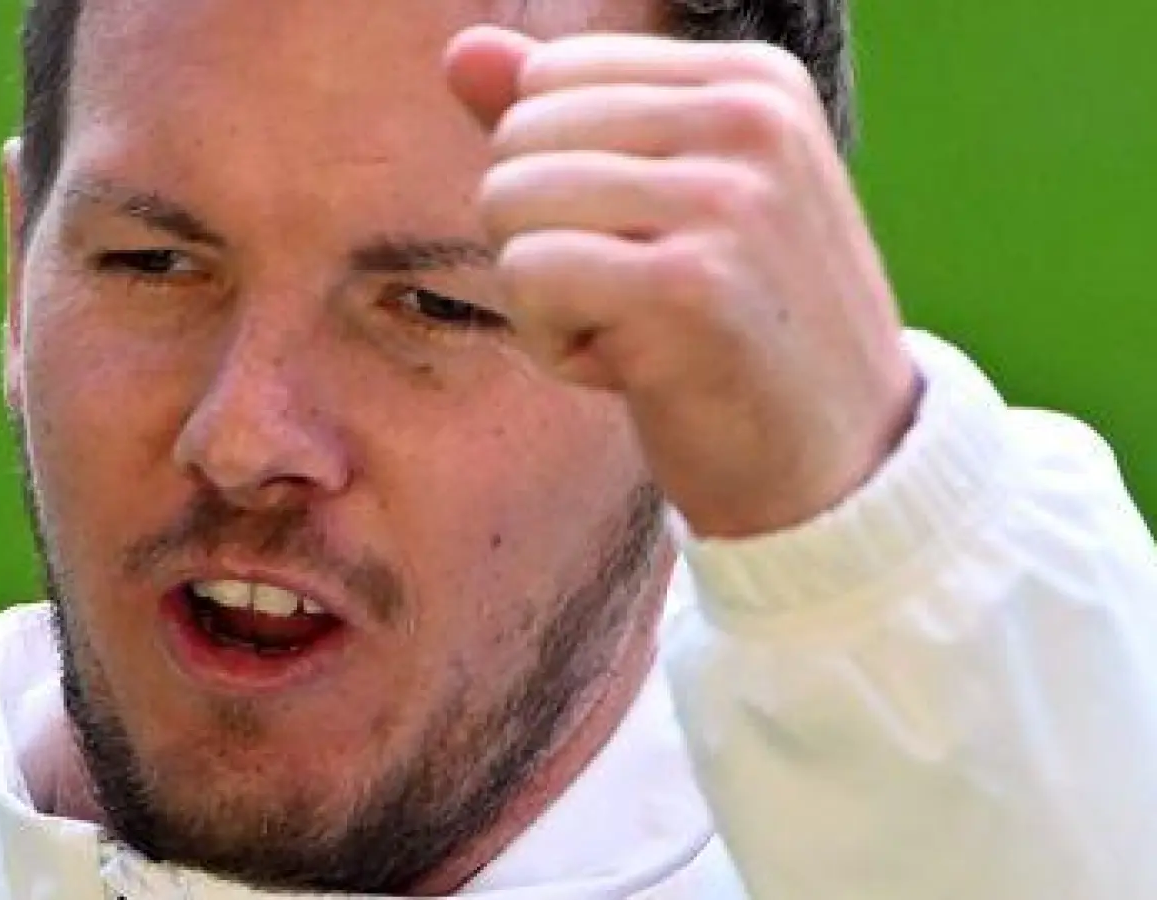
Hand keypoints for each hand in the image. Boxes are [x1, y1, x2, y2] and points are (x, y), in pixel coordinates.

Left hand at [445, 26, 920, 538]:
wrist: (838, 470)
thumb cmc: (737, 333)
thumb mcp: (668, 203)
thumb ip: (567, 120)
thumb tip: (460, 51)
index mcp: (752, 79)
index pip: (548, 77)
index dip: (561, 179)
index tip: (647, 245)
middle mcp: (750, 118)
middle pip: (517, 139)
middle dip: (545, 238)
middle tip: (641, 301)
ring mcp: (728, 199)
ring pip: (508, 203)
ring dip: (545, 298)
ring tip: (639, 332)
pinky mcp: (689, 286)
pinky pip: (525, 276)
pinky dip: (555, 345)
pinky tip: (634, 371)